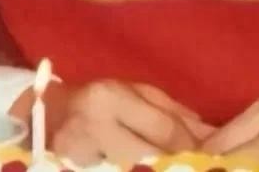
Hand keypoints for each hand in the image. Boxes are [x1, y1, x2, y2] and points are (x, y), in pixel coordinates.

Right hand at [11, 79, 213, 164]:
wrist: (45, 114)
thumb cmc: (100, 101)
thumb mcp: (137, 94)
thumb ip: (175, 114)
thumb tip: (213, 135)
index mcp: (113, 97)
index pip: (163, 129)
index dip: (189, 146)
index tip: (208, 157)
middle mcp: (93, 124)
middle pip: (148, 156)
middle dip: (173, 165)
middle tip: (191, 167)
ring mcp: (76, 154)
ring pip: (128, 171)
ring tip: (168, 168)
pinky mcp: (67, 171)